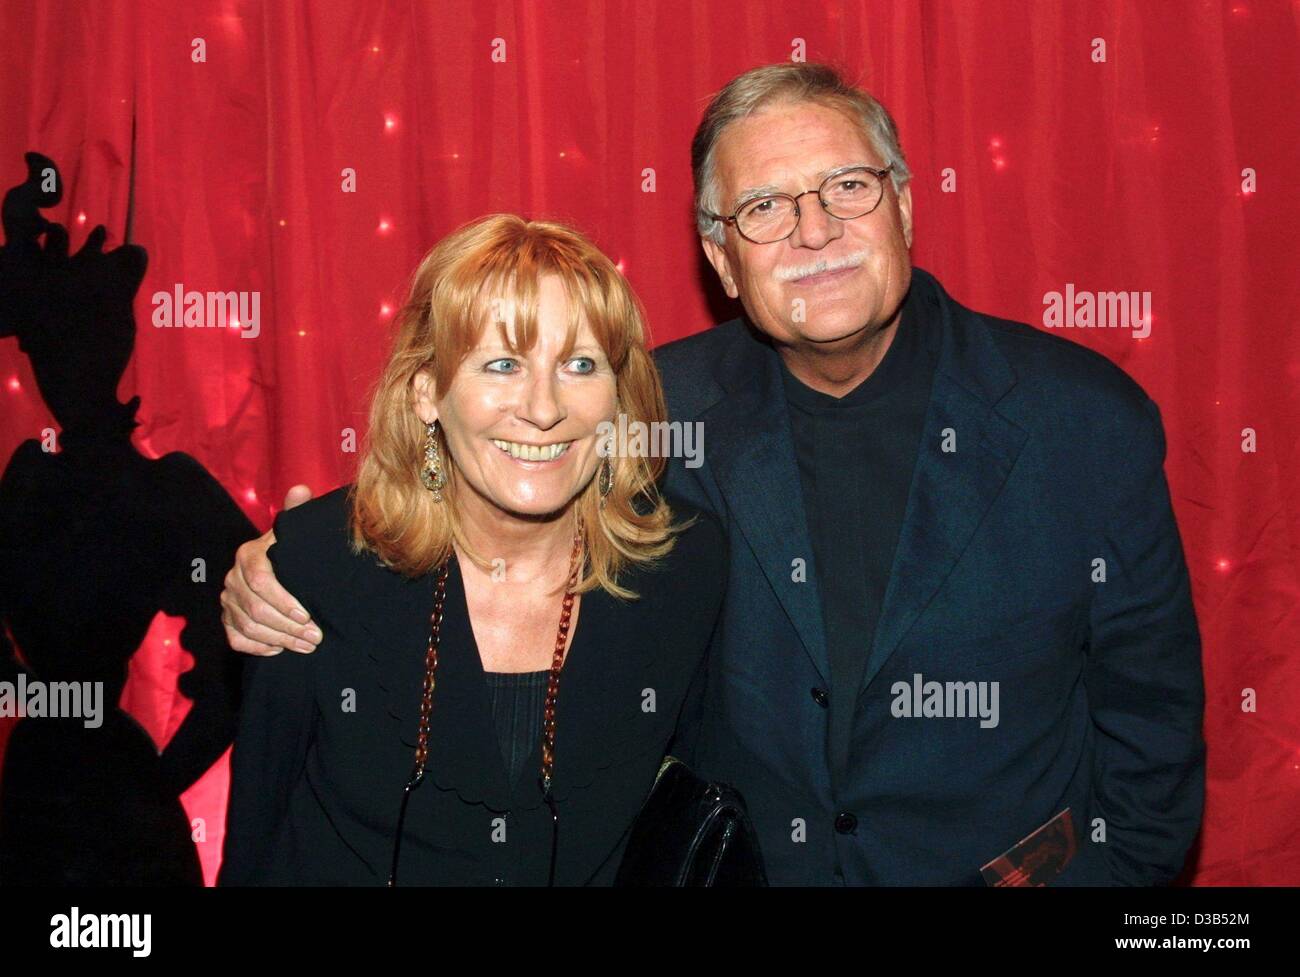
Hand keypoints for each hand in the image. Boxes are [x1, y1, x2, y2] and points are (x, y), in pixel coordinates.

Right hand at [221, 484, 319, 655]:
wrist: (279, 570)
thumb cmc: (292, 551)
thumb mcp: (296, 531)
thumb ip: (298, 511)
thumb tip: (301, 489)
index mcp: (249, 554)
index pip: (260, 580)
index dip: (282, 600)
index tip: (307, 614)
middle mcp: (233, 577)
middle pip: (254, 608)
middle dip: (287, 626)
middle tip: (315, 637)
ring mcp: (227, 600)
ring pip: (247, 626)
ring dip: (279, 639)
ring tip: (307, 646)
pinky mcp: (227, 619)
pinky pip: (236, 639)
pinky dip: (258, 648)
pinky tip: (280, 650)